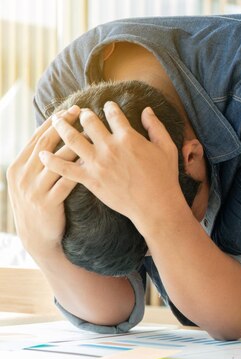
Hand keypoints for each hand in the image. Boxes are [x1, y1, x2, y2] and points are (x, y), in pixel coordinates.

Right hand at [6, 106, 79, 257]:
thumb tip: (57, 139)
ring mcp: (34, 190)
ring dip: (76, 144)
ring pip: (58, 160)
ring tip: (93, 132)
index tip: (70, 109)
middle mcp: (23, 176)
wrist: (38, 240)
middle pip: (46, 144)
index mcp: (18, 167)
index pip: (37, 138)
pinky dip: (81, 168)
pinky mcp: (47, 203)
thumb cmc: (41, 207)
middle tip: (81, 111)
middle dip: (64, 126)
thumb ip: (41, 163)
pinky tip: (95, 159)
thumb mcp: (32, 183)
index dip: (54, 122)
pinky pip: (67, 181)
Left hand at [39, 102, 182, 229]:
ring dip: (61, 127)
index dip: (108, 107)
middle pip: (89, 122)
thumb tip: (146, 109)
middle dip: (82, 114)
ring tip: (55, 120)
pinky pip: (65, 168)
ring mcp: (98, 163)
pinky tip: (42, 154)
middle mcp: (110, 147)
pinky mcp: (90, 180)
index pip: (113, 114)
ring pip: (72, 139)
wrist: (156, 206)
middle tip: (77, 112)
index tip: (106, 107)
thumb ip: (156, 126)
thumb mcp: (167, 148)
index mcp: (129, 137)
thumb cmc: (164, 177)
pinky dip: (51, 160)